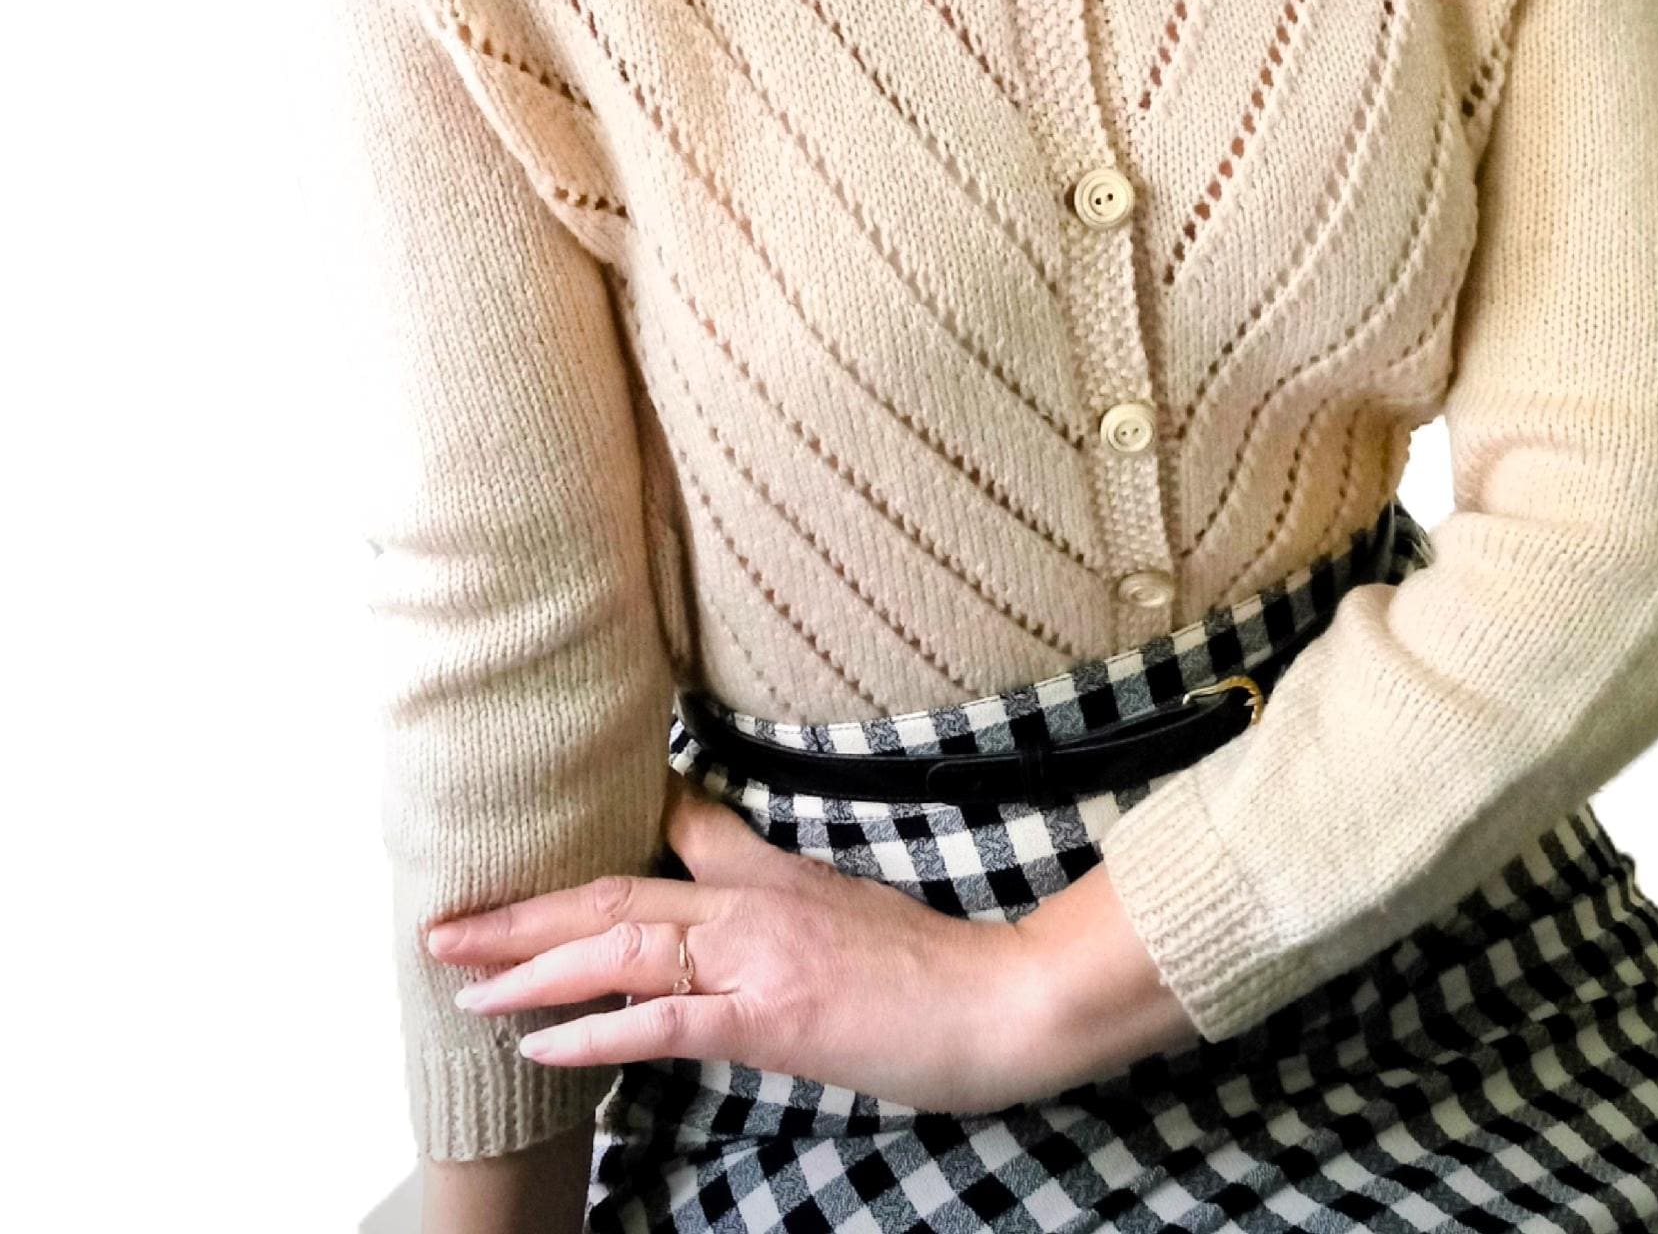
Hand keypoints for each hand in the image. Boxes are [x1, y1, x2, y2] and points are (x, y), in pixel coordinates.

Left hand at [422, 774, 1146, 1114]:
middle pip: (612, 894)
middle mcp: (747, 904)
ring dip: (531, 964)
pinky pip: (664, 1022)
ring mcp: (754, 959)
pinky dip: (593, 1032)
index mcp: (762, 874)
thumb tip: (690, 830)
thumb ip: (759, 870)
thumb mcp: (833, 896)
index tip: (506, 865)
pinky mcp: (767, 1020)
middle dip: (519, 911)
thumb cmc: (922, 962)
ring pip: (621, 948)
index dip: (573, 854)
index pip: (655, 840)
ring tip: (463, 978)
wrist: (997, 1000)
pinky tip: (539, 1045)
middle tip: (442, 924)